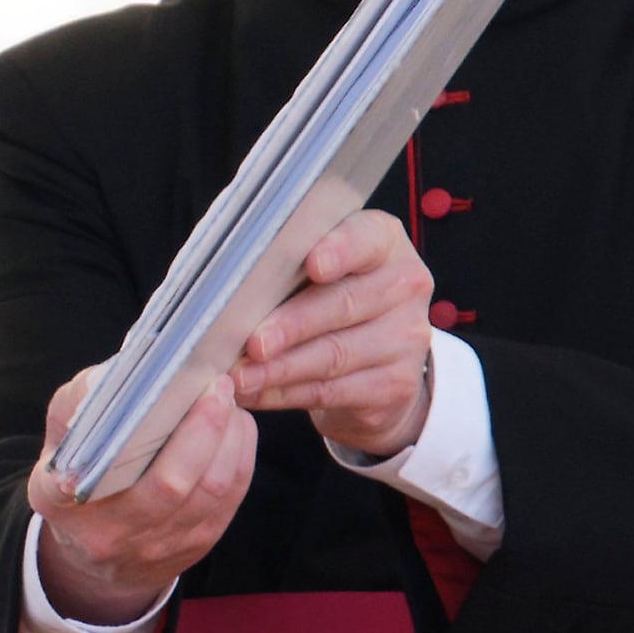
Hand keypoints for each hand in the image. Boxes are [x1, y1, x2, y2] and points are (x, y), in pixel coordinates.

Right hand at [24, 365, 254, 627]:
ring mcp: (157, 546)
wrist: (94, 554)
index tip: (150, 406)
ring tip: (230, 402)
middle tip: (216, 386)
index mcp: (63, 502)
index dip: (91, 463)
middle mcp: (111, 532)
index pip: (75, 484)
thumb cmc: (80, 474)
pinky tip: (236, 430)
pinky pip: (228, 502)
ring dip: (230, 440)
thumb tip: (124, 371)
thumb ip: (82, 403)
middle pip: (170, 485)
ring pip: (209, 492)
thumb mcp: (62, 439)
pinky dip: (240, 459)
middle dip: (204, 428)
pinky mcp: (193, 548)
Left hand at [236, 208, 434, 457]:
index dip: (340, 250)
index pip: (365, 239)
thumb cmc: (327, 295)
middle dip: (293, 324)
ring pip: (335, 354)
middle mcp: (403, 285)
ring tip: (240, 375)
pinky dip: (286, 393)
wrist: (375, 357)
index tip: (313, 265)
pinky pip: (332, 391)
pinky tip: (255, 392)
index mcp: (382, 241)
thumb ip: (286, 263)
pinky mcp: (395, 385)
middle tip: (254, 342)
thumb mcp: (314, 268)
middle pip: (344, 304)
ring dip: (281, 368)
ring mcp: (406, 338)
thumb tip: (227, 281)